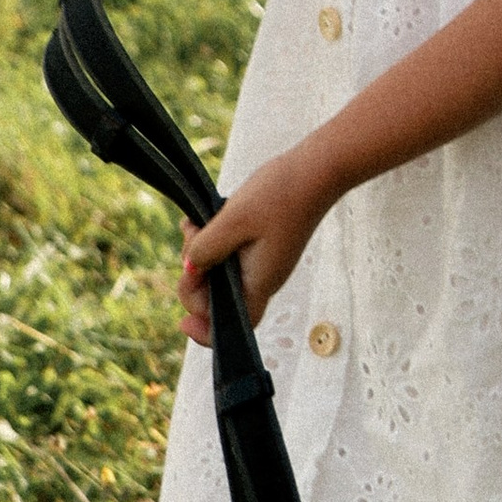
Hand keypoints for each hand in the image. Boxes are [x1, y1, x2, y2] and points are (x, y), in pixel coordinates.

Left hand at [182, 146, 335, 342]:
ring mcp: (264, 261)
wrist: (318, 169)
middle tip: (191, 240)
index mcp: (259, 281)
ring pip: (221, 272)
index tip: (183, 322)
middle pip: (218, 298)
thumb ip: (206, 248)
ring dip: (201, 253)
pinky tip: (205, 220)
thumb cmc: (281, 194)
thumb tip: (189, 267)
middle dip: (195, 276)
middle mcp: (262, 277)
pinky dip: (213, 241)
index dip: (206, 332)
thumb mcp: (233, 219)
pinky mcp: (264, 244)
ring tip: (196, 224)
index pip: (233, 325)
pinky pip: (230, 254)